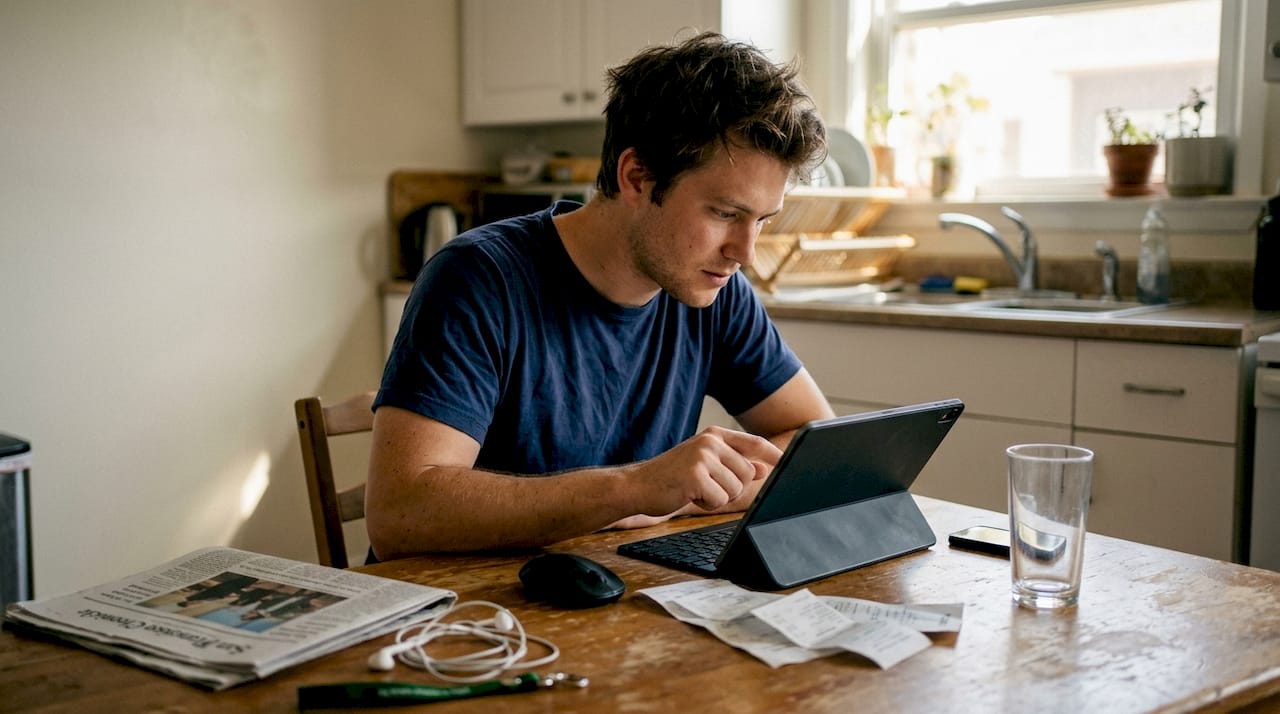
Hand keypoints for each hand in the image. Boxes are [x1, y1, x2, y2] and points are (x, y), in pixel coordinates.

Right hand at [622, 426, 781, 517]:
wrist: (638, 485)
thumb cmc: (672, 477)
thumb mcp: (705, 465)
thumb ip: (734, 464)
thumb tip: (764, 468)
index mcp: (715, 436)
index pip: (755, 443)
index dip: (775, 455)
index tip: (792, 463)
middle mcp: (710, 442)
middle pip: (748, 473)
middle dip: (731, 487)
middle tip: (705, 486)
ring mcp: (702, 457)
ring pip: (735, 488)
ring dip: (718, 497)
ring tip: (695, 489)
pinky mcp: (695, 476)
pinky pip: (719, 499)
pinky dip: (707, 504)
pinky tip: (689, 496)